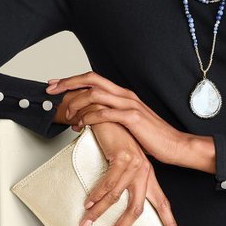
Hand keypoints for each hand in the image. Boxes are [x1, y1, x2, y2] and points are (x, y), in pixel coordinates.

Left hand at [46, 71, 188, 165]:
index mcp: (123, 94)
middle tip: (51, 91)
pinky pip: (104, 113)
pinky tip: (81, 124)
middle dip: (68, 83)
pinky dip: (89, 117)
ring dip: (77, 102)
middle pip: (91, 80)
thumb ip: (113, 116)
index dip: (72, 80)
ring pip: (95, 94)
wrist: (174, 145)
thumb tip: (94, 118)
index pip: (93, 79)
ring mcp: (129, 105)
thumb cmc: (152, 137)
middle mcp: (125, 95)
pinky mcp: (132, 118)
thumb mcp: (129, 122)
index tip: (55, 85)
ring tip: (68, 115)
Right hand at [76, 119, 183, 225]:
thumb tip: (115, 204)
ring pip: (117, 197)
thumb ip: (123, 182)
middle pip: (138, 208)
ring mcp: (135, 165)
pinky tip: (88, 202)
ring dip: (98, 211)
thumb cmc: (114, 139)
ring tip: (85, 222)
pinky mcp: (123, 157)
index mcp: (148, 176)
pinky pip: (108, 183)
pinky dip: (96, 195)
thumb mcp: (122, 163)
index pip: (162, 203)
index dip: (169, 221)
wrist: (109, 114)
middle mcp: (144, 172)